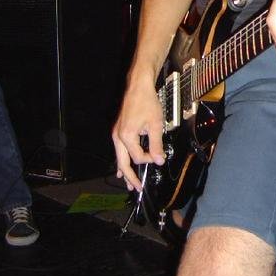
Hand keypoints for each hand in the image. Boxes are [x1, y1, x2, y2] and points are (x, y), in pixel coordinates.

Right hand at [111, 75, 165, 191]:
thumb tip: (159, 160)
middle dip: (130, 177)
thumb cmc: (147, 102)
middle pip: (123, 163)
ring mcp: (116, 133)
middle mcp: (118, 136)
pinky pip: (119, 150)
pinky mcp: (118, 130)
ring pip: (119, 157)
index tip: (158, 156)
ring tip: (128, 184)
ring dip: (124, 171)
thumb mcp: (156, 124)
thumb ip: (156, 144)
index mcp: (126, 136)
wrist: (139, 87)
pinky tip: (121, 170)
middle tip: (137, 188)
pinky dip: (122, 160)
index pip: (138, 157)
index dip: (149, 159)